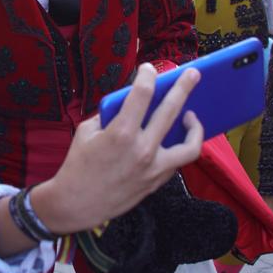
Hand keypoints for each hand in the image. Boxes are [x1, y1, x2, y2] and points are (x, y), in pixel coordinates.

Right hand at [33, 63, 205, 234]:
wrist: (76, 203)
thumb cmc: (78, 164)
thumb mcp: (87, 131)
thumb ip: (110, 115)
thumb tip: (130, 103)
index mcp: (121, 132)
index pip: (142, 94)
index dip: (148, 76)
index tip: (149, 69)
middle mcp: (142, 149)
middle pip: (171, 111)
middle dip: (184, 87)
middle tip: (194, 73)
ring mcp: (153, 168)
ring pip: (189, 145)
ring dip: (195, 127)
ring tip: (191, 115)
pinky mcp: (157, 182)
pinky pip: (176, 161)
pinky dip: (178, 147)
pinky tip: (175, 138)